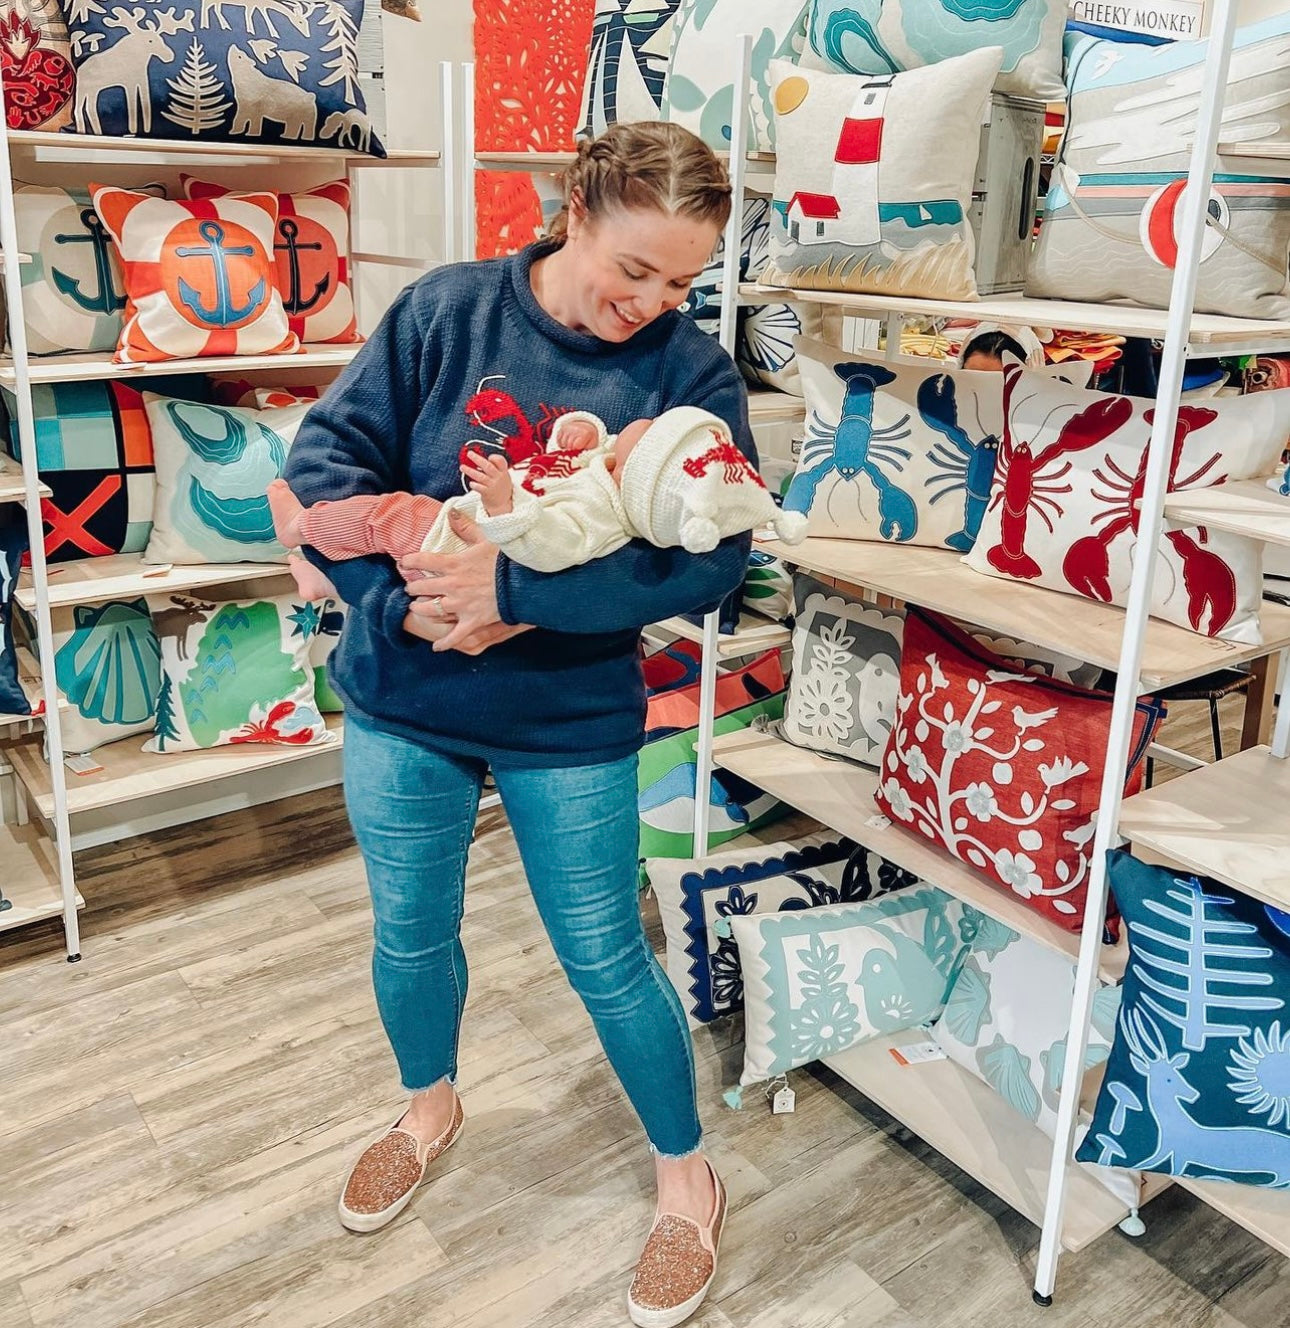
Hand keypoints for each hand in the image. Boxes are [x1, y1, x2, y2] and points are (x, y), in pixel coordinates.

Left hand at [401, 509, 532, 653]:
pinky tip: (437, 647)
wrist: (525, 581)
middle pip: (419, 588)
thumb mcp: (487, 538)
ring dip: (420, 609)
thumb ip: (467, 527)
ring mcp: (460, 605)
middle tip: (412, 587)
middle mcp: (452, 585)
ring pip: (429, 610)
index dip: (408, 561)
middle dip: (412, 587)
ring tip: (417, 607)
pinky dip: (445, 643)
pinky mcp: (472, 620)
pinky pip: (454, 636)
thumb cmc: (507, 559)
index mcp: (453, 563)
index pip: (421, 560)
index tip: (404, 562)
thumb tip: (452, 512)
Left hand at [461, 450, 513, 514]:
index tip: (489, 457)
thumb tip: (478, 457)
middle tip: (469, 454)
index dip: (494, 457)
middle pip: (488, 466)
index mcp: (503, 471)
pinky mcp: (487, 493)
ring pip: (480, 476)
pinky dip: (474, 485)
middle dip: (478, 459)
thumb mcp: (502, 475)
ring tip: (462, 467)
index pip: (501, 461)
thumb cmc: (500, 486)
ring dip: (470, 471)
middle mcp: (498, 477)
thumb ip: (493, 467)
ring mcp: (493, 485)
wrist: (503, 504)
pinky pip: (479, 487)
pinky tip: (471, 483)